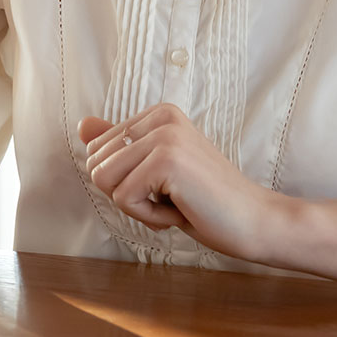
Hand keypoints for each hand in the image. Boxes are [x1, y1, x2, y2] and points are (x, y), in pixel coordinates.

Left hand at [79, 104, 290, 263]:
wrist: (255, 222)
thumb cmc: (206, 202)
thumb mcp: (155, 172)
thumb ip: (121, 147)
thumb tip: (82, 124)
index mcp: (158, 114)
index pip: (97, 152)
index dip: (124, 183)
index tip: (166, 187)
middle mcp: (160, 116)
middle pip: (96, 165)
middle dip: (126, 194)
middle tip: (172, 197)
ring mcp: (165, 135)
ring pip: (104, 180)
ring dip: (137, 206)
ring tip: (177, 201)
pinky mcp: (166, 160)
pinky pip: (123, 198)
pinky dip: (148, 216)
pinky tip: (182, 209)